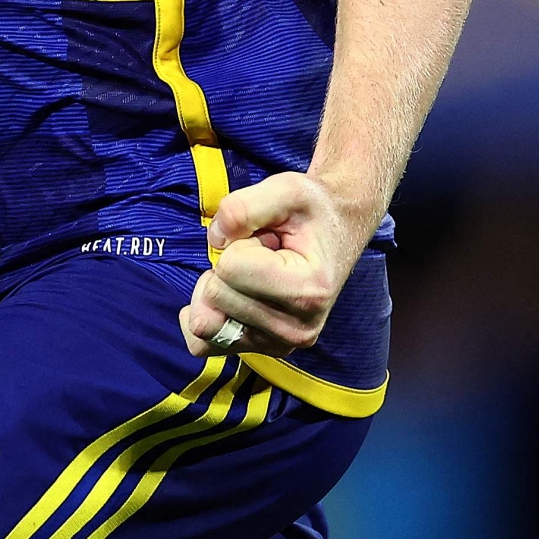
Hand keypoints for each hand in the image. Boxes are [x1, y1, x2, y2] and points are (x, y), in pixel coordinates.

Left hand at [179, 173, 373, 358]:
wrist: (336, 229)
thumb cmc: (311, 210)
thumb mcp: (286, 188)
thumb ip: (243, 207)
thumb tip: (213, 239)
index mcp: (307, 291)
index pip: (229, 268)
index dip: (238, 243)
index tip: (269, 239)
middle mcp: (297, 329)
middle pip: (215, 294)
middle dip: (227, 265)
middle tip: (264, 255)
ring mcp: (280, 344)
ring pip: (205, 322)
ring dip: (219, 287)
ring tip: (256, 274)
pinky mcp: (263, 350)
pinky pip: (203, 344)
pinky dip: (202, 316)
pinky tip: (223, 296)